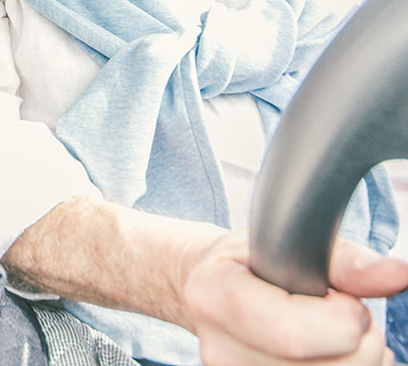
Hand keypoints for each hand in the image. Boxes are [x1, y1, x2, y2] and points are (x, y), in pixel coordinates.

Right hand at [181, 230, 407, 363]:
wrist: (206, 286)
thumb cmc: (249, 261)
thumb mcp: (287, 240)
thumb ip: (345, 260)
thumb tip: (397, 274)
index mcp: (215, 296)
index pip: (292, 334)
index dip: (342, 319)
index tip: (343, 298)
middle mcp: (218, 348)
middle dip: (360, 343)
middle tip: (346, 314)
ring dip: (358, 362)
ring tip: (340, 334)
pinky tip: (338, 356)